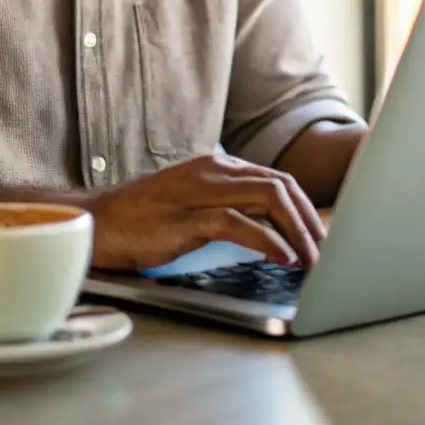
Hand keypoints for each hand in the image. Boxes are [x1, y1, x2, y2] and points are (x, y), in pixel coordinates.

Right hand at [88, 153, 325, 271]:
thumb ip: (229, 207)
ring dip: (297, 230)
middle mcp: (213, 170)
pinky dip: (267, 240)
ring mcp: (200, 191)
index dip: (305, 209)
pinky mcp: (186, 217)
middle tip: (326, 251)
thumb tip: (271, 229)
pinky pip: (238, 223)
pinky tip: (282, 257)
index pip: (277, 180)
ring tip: (312, 258)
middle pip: (280, 186)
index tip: (321, 236)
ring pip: (267, 198)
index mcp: (217, 165)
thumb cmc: (144, 218)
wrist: (97, 222)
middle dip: (310, 219)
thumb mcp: (194, 204)